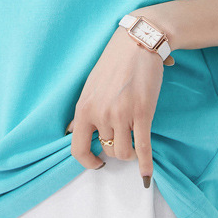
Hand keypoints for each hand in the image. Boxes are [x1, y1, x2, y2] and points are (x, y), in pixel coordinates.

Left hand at [64, 24, 164, 186]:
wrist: (137, 42)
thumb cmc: (114, 62)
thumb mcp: (91, 85)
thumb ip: (84, 110)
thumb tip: (70, 132)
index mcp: (84, 106)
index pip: (77, 148)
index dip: (88, 161)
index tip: (97, 162)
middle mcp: (100, 113)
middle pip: (108, 150)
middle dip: (116, 148)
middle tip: (124, 138)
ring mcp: (121, 114)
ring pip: (124, 153)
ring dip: (130, 153)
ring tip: (135, 141)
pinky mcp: (142, 113)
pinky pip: (142, 149)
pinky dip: (145, 166)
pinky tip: (146, 176)